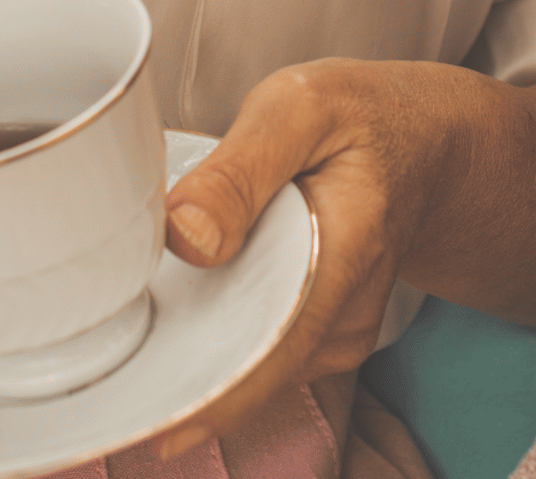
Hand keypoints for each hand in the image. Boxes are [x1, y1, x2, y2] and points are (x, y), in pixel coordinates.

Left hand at [150, 59, 468, 457]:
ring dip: (192, 358)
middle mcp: (345, 314)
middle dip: (179, 381)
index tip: (157, 429)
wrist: (424, 144)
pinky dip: (212, 339)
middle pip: (252, 370)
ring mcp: (335, 332)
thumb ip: (241, 168)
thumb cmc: (361, 118)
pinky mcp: (319, 333)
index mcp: (344, 253)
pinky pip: (257, 351)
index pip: (275, 349)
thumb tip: (186, 238)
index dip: (214, 399)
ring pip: (250, 365)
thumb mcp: (300, 107)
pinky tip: (175, 317)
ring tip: (133, 337)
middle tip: (110, 383)